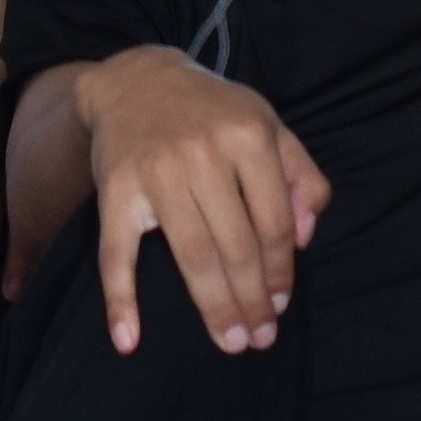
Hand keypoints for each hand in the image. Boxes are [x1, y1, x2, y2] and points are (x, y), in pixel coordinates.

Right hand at [61, 49, 324, 351]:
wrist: (136, 79)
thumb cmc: (212, 112)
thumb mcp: (267, 124)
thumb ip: (300, 174)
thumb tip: (304, 237)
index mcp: (248, 136)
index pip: (273, 222)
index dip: (280, 271)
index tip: (280, 306)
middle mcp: (203, 153)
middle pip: (236, 246)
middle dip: (251, 300)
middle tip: (259, 340)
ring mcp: (156, 172)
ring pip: (192, 255)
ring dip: (213, 307)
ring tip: (230, 342)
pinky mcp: (115, 189)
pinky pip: (116, 253)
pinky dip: (120, 299)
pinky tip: (129, 338)